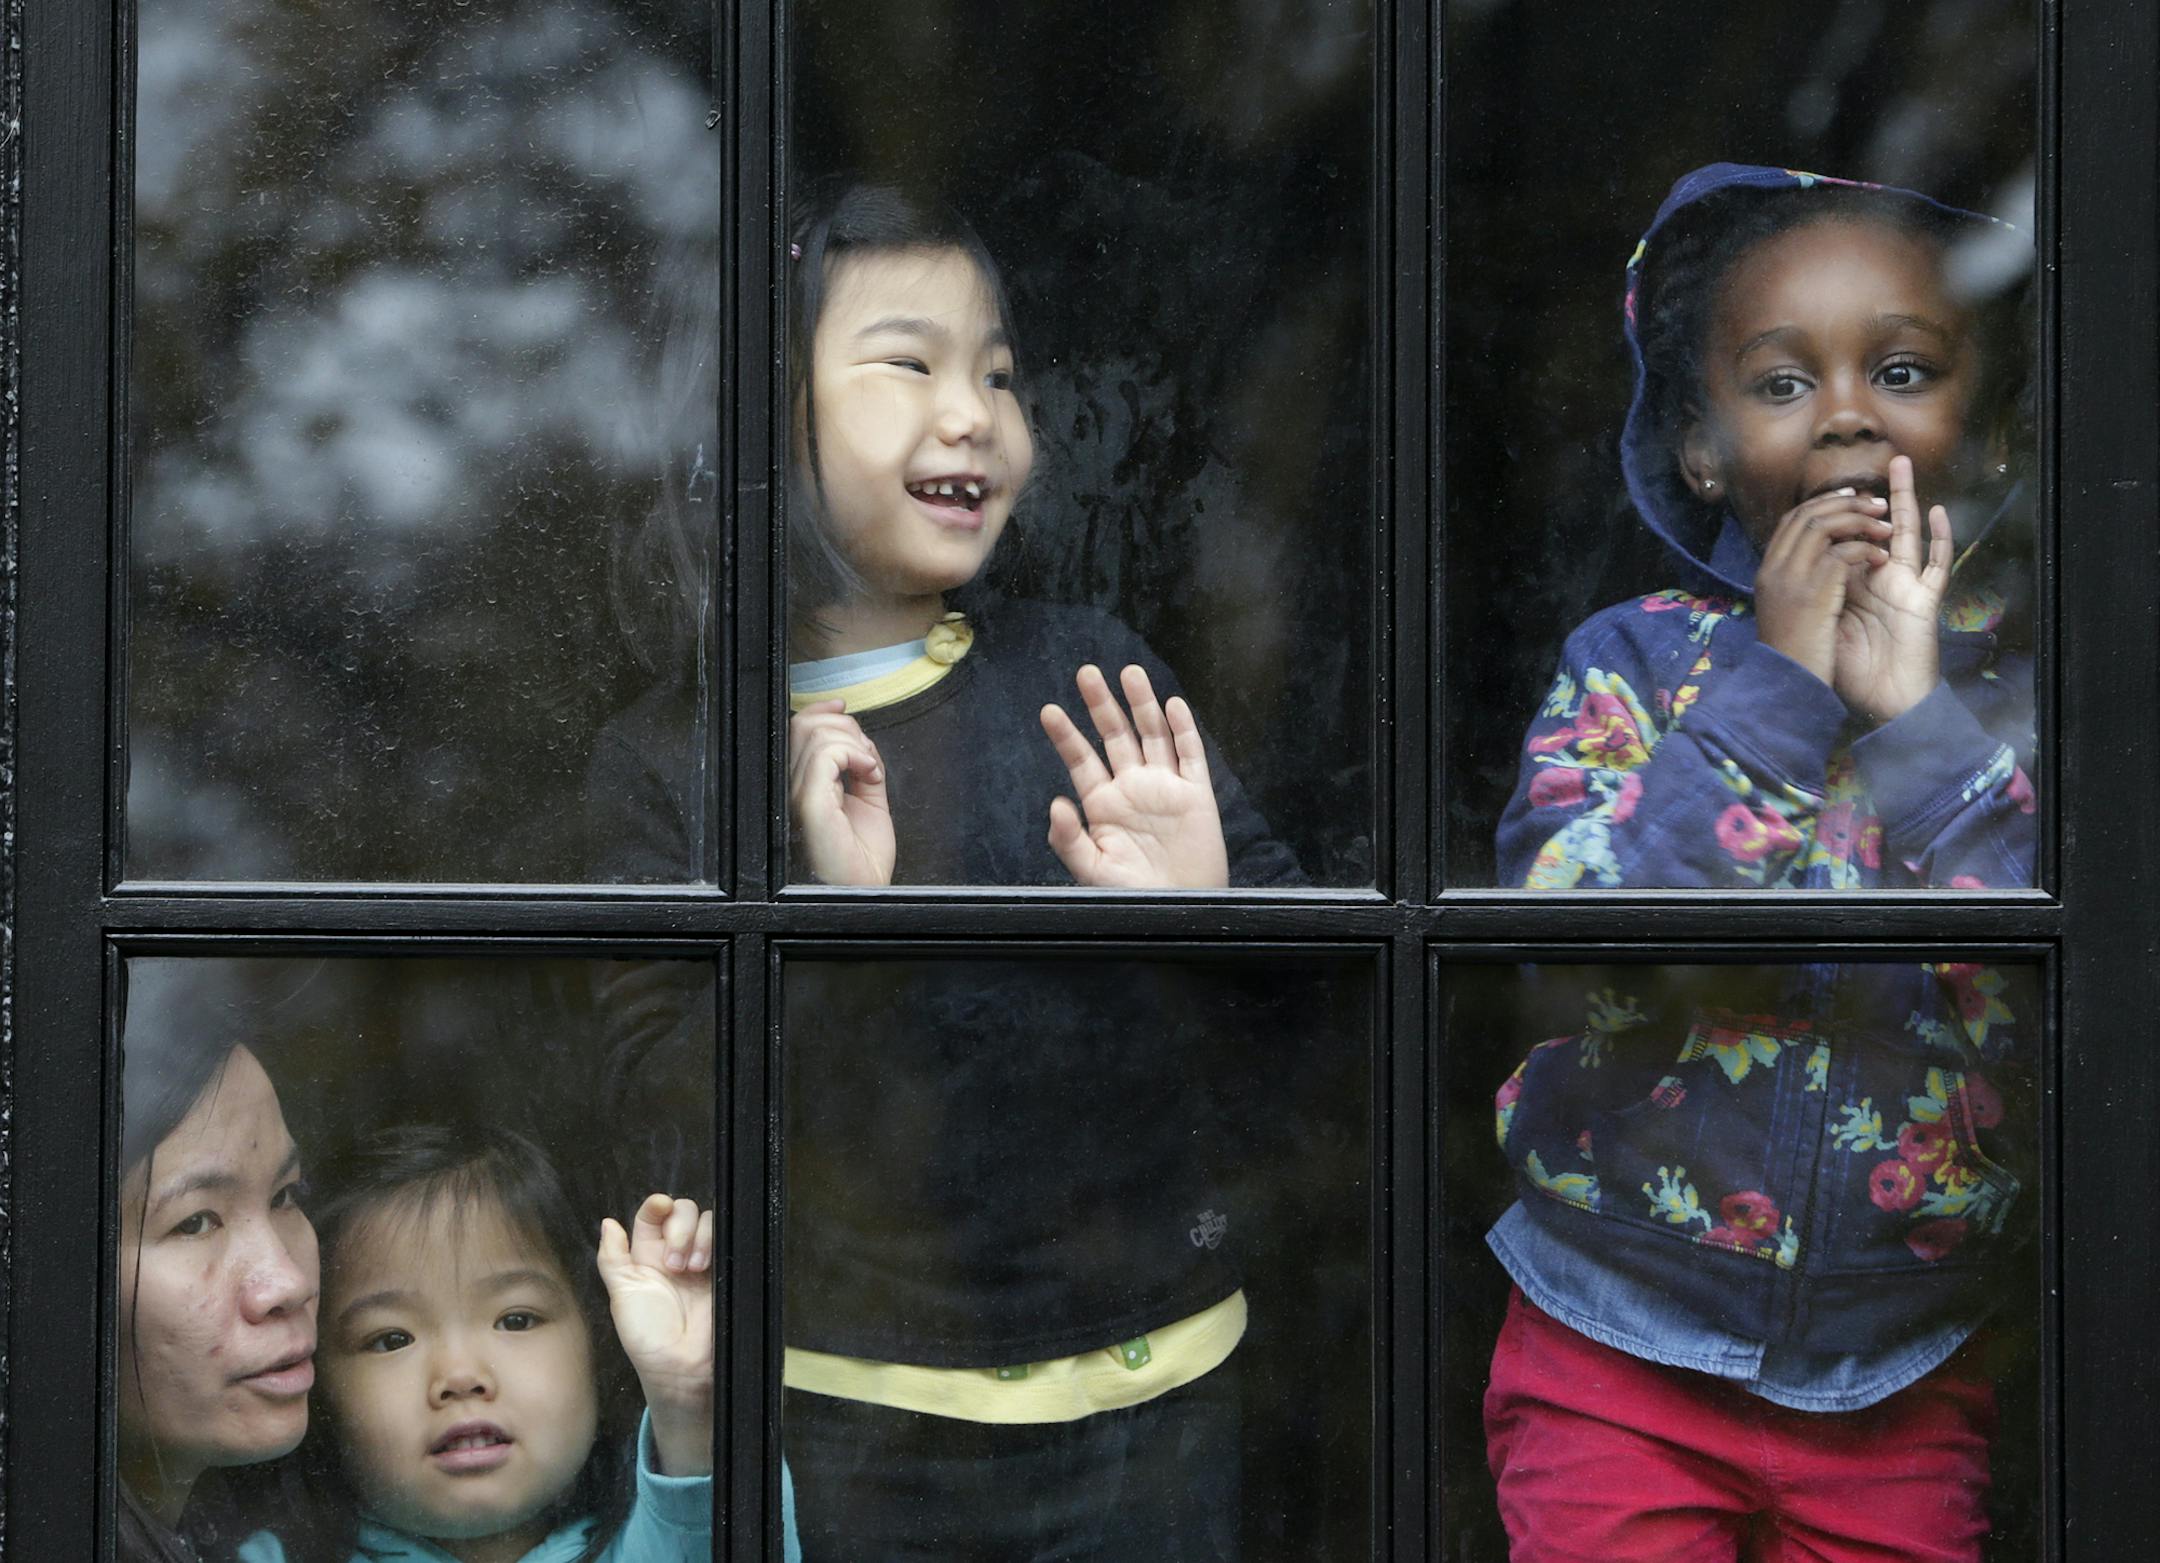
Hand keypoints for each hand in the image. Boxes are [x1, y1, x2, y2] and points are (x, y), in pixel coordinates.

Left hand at [596, 1193, 713, 1474]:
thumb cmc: (647, 1336)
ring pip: (706, 1221)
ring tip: (691, 1269)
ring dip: (698, 1236)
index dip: (657, 1206)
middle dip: (680, 1227)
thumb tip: (608, 1222)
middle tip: (674, 1264)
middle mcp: (674, 1253)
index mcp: (646, 1257)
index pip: (653, 1216)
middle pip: (682, 1212)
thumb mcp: (622, 1296)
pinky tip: (706, 1266)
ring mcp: (701, 1261)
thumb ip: (613, 1258)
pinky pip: (725, 1238)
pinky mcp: (724, 1270)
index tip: (661, 1208)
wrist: (682, 1365)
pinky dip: (715, 1241)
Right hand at [789, 699, 894, 884]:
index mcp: (802, 786)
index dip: (822, 710)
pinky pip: (827, 754)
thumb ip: (858, 766)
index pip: (797, 729)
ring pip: (818, 734)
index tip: (844, 708)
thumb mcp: (867, 800)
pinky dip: (857, 755)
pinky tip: (870, 777)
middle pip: (806, 724)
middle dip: (846, 726)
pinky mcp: (810, 804)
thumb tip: (856, 732)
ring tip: (870, 773)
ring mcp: (798, 795)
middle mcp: (792, 788)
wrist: (865, 893)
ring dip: (857, 744)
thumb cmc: (863, 859)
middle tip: (868, 760)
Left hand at [1038, 664, 1229, 888]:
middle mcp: (1133, 788)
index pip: (1082, 760)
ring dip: (1141, 704)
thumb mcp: (1092, 871)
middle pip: (1115, 736)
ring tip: (1129, 673)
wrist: (1179, 912)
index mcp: (1103, 804)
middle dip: (1101, 704)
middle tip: (1086, 673)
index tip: (1049, 711)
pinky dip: (1183, 729)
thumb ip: (1070, 840)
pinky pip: (1190, 754)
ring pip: (1152, 735)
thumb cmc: (1132, 896)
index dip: (1066, 735)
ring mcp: (1165, 787)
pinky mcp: (1196, 794)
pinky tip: (1172, 705)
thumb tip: (1056, 804)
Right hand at [1751, 487, 1894, 687]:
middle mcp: (1775, 568)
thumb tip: (1815, 564)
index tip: (1848, 501)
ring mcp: (1793, 577)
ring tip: (1885, 526)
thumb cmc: (1792, 654)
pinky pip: (1845, 552)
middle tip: (1875, 504)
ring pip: (1825, 525)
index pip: (1791, 521)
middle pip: (1807, 515)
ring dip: (1859, 520)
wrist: (1788, 684)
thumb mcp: (1784, 611)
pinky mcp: (1817, 590)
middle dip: (1845, 504)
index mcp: (1767, 571)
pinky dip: (1867, 549)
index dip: (1821, 505)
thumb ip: (1794, 583)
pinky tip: (1882, 558)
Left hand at [1834, 454, 1950, 723]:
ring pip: (1907, 533)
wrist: (1880, 702)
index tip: (1822, 497)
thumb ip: (1811, 595)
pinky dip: (1941, 536)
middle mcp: (1879, 580)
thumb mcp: (1819, 625)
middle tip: (1867, 467)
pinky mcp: (1925, 599)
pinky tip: (1938, 512)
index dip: (1833, 519)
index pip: (1844, 541)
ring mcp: (1905, 586)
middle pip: (1874, 528)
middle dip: (1868, 498)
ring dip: (1905, 498)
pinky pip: (1937, 563)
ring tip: (1901, 465)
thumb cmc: (1847, 669)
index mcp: (1852, 585)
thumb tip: (1785, 570)